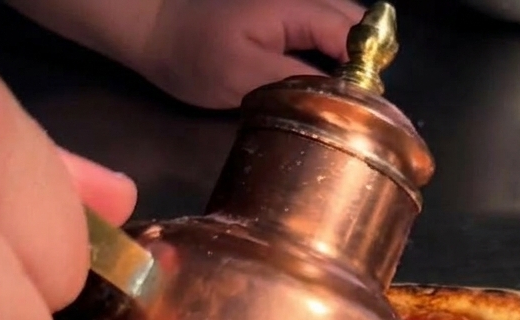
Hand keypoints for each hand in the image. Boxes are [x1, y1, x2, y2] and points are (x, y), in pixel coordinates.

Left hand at [138, 0, 364, 108]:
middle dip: (361, 60)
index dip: (364, 69)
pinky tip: (321, 81)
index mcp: (293, 6)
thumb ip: (296, 81)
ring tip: (340, 95)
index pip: (349, 33)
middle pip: (352, 22)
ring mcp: (291, 3)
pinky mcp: (281, 14)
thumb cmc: (194, 55)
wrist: (155, 32)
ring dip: (346, 57)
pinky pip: (320, 30)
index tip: (364, 108)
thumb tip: (341, 94)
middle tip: (354, 104)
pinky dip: (329, 53)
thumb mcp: (244, 77)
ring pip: (339, 25)